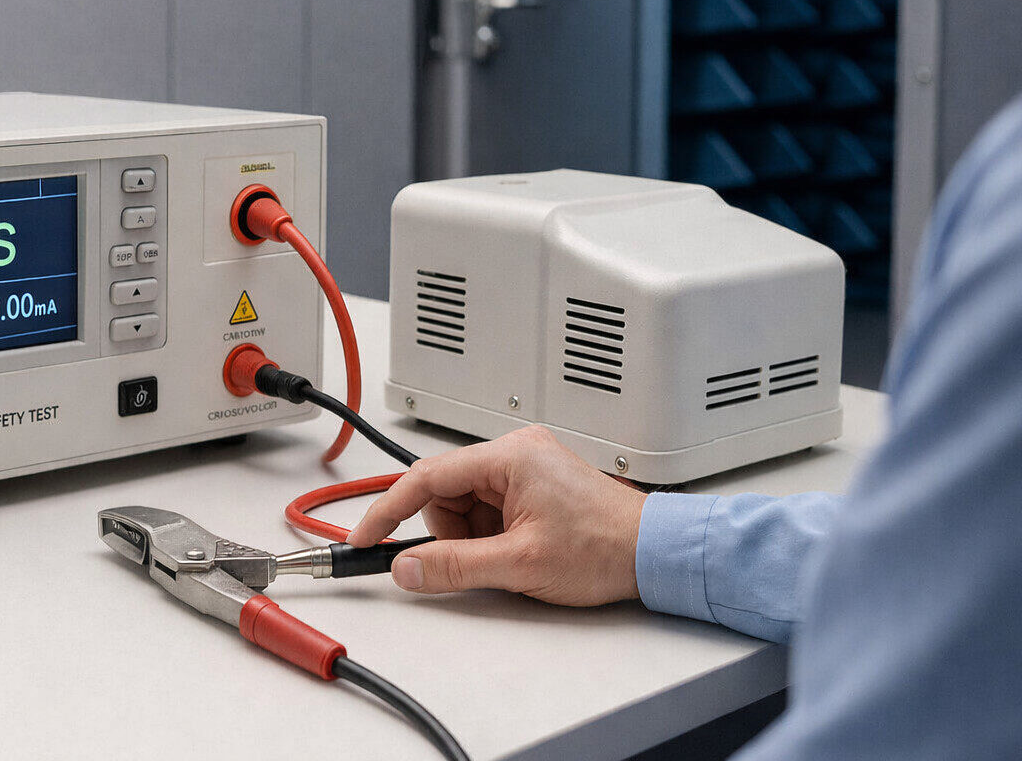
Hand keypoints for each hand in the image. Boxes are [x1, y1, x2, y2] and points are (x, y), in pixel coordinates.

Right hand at [346, 425, 646, 604]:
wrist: (656, 554)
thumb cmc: (605, 547)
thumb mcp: (519, 565)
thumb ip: (454, 567)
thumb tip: (406, 567)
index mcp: (509, 457)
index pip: (427, 477)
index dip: (388, 509)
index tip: (365, 536)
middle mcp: (515, 453)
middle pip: (444, 494)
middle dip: (451, 534)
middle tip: (482, 561)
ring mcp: (526, 468)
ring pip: (464, 506)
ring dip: (473, 538)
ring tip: (512, 558)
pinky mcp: (533, 486)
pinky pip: (487, 511)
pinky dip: (490, 537)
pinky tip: (519, 551)